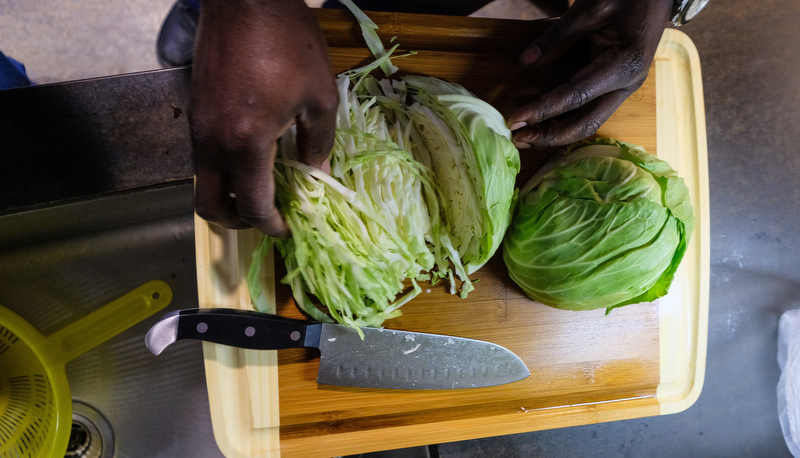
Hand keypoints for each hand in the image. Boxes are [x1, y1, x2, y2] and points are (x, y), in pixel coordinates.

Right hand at [189, 0, 338, 236]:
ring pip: (202, 180)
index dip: (269, 225)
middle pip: (209, 205)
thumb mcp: (318, 97)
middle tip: (264, 218)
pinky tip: (250, 157)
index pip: (250, 205)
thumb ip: (318, 144)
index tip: (286, 229)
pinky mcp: (194, 110)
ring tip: (260, 189)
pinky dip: (222, 169)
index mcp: (244, 143)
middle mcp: (211, 142)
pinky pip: (202, 155)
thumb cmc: (289, 43)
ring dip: (226, 194)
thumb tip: (320, 177)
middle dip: (235, 221)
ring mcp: (197, 125)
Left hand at [508, 0, 672, 148]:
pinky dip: (566, 121)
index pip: (576, 96)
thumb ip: (558, 36)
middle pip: (586, 123)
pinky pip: (589, 111)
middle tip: (517, 139)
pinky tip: (544, 125)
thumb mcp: (591, 8)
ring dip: (556, 134)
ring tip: (525, 138)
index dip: (544, 109)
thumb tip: (525, 62)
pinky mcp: (616, 87)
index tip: (516, 118)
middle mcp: (626, 84)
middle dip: (550, 136)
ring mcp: (623, 88)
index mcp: (624, 65)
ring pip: (589, 122)